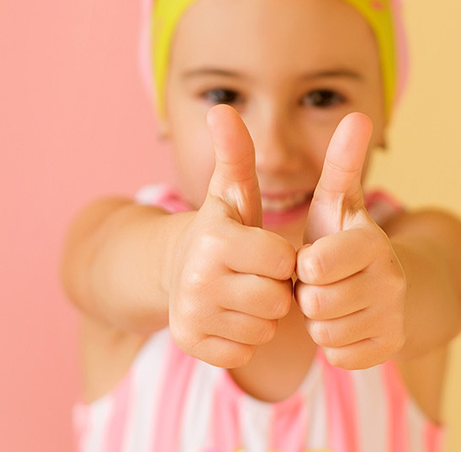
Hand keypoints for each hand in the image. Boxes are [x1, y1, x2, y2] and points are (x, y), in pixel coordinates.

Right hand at [166, 104, 295, 367]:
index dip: (282, 258)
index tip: (267, 250)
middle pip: (276, 300)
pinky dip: (243, 338)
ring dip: (261, 315)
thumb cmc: (222, 228)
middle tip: (255, 276)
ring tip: (243, 293)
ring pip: (263, 329)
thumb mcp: (231, 191)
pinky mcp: (190, 343)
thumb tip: (222, 108)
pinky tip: (230, 316)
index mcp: (216, 240)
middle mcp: (198, 279)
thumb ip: (236, 153)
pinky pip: (244, 352)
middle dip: (274, 289)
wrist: (175, 269)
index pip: (284, 262)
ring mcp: (192, 315)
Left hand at [295, 112, 406, 368]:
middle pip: (317, 303)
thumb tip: (357, 114)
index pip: (319, 263)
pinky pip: (340, 356)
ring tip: (327, 300)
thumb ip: (341, 163)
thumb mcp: (338, 201)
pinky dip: (333, 344)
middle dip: (307, 294)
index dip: (306, 265)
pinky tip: (340, 323)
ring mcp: (395, 317)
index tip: (309, 259)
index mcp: (373, 243)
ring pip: (327, 333)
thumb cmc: (343, 238)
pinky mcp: (391, 348)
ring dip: (317, 320)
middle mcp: (391, 281)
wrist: (381, 284)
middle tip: (316, 283)